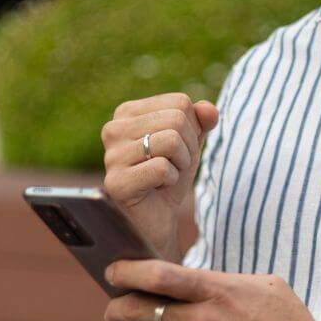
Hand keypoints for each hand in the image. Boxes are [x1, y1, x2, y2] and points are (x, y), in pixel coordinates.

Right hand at [101, 93, 219, 257]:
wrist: (158, 219)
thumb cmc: (171, 175)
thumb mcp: (191, 142)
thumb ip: (202, 120)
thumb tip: (209, 110)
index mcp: (127, 112)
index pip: (180, 102)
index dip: (193, 128)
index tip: (178, 149)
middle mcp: (113, 129)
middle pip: (177, 119)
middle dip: (188, 147)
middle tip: (174, 166)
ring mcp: (111, 156)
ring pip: (171, 140)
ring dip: (181, 163)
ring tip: (165, 176)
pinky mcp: (116, 182)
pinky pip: (162, 168)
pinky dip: (171, 180)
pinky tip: (157, 189)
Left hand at [103, 259, 320, 320]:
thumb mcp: (263, 285)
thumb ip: (225, 281)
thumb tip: (199, 281)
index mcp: (218, 289)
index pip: (159, 275)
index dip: (128, 271)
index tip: (115, 269)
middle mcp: (203, 320)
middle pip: (141, 309)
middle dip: (117, 306)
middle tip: (112, 304)